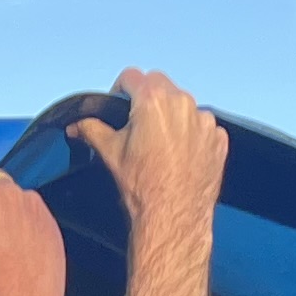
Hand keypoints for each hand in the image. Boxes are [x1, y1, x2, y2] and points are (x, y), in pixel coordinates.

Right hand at [70, 67, 227, 238]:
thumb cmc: (145, 189)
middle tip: (139, 127)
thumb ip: (92, 130)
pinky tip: (181, 157)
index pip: (131, 76)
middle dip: (148, 100)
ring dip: (172, 117)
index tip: (120, 105)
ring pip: (183, 105)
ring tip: (161, 147)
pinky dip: (192, 135)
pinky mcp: (218, 139)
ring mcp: (204, 120)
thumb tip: (78, 125)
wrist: (174, 219)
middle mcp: (182, 103)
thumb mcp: (111, 155)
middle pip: (159, 85)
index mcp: (153, 100)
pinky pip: (202, 126)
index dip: (120, 90)